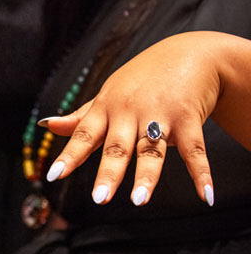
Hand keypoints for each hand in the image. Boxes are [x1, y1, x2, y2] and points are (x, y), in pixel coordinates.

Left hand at [42, 32, 225, 206]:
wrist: (190, 52)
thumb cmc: (141, 79)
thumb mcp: (108, 94)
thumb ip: (80, 117)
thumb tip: (48, 126)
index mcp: (106, 108)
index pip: (83, 135)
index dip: (68, 156)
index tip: (53, 176)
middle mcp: (130, 112)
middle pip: (117, 146)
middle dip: (108, 173)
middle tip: (99, 199)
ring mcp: (160, 115)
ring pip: (152, 150)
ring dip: (147, 176)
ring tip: (139, 200)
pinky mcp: (188, 117)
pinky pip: (194, 149)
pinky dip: (201, 173)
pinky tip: (204, 195)